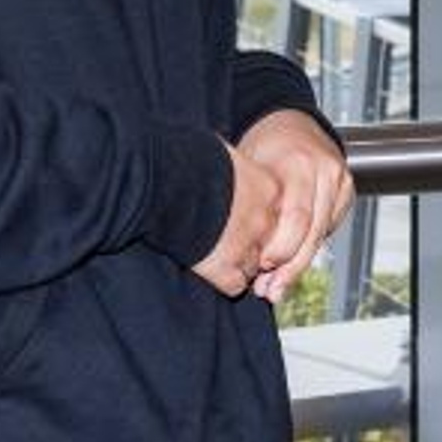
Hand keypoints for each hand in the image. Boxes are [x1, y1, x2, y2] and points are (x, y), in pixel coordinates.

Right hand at [189, 141, 280, 296]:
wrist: (166, 183)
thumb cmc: (189, 162)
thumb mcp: (224, 157)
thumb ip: (238, 171)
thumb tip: (230, 171)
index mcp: (270, 189)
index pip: (276, 215)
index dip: (255, 220)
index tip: (236, 217)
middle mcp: (266, 220)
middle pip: (269, 243)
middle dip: (251, 245)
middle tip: (225, 238)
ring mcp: (248, 247)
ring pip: (253, 267)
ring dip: (236, 263)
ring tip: (212, 250)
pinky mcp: (226, 269)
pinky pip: (235, 285)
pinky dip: (223, 280)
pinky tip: (206, 264)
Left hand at [237, 110, 354, 303]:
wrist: (290, 122)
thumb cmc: (264, 146)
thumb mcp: (248, 167)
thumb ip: (250, 204)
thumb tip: (238, 252)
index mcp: (298, 162)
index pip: (295, 216)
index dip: (278, 249)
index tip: (259, 271)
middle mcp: (324, 170)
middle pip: (311, 231)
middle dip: (288, 267)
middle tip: (268, 289)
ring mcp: (340, 179)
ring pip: (321, 234)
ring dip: (298, 265)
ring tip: (277, 286)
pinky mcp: (347, 189)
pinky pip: (329, 227)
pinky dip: (310, 248)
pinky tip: (292, 262)